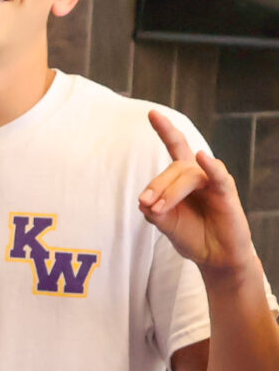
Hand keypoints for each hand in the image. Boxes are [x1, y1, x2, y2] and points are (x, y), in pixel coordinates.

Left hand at [139, 109, 261, 287]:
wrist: (214, 257)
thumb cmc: (191, 236)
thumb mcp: (165, 224)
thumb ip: (154, 211)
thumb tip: (144, 201)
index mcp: (182, 178)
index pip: (174, 148)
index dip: (165, 130)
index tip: (151, 112)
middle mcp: (198, 175)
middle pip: (173, 169)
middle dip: (157, 186)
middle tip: (147, 205)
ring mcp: (213, 182)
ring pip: (188, 175)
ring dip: (170, 191)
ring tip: (159, 209)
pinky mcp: (226, 193)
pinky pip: (218, 176)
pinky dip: (210, 166)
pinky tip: (202, 157)